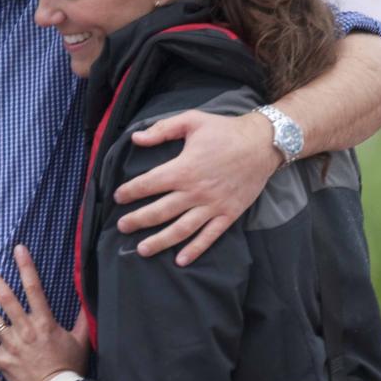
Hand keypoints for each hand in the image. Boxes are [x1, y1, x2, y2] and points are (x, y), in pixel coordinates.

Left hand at [0, 245, 89, 380]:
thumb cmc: (70, 367)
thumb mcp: (81, 339)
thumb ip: (83, 317)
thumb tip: (88, 297)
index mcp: (44, 322)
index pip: (34, 288)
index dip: (26, 267)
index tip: (18, 249)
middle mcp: (25, 330)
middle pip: (6, 299)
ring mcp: (11, 345)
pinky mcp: (2, 361)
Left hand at [114, 110, 279, 264]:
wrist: (263, 143)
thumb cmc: (225, 130)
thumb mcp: (192, 120)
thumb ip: (162, 129)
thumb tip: (136, 138)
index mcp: (183, 168)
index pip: (148, 184)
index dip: (130, 191)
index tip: (118, 196)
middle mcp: (195, 191)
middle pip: (160, 211)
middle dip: (137, 221)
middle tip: (122, 226)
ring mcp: (212, 205)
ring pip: (181, 229)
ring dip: (160, 241)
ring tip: (142, 249)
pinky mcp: (228, 214)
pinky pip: (209, 236)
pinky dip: (195, 250)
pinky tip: (180, 260)